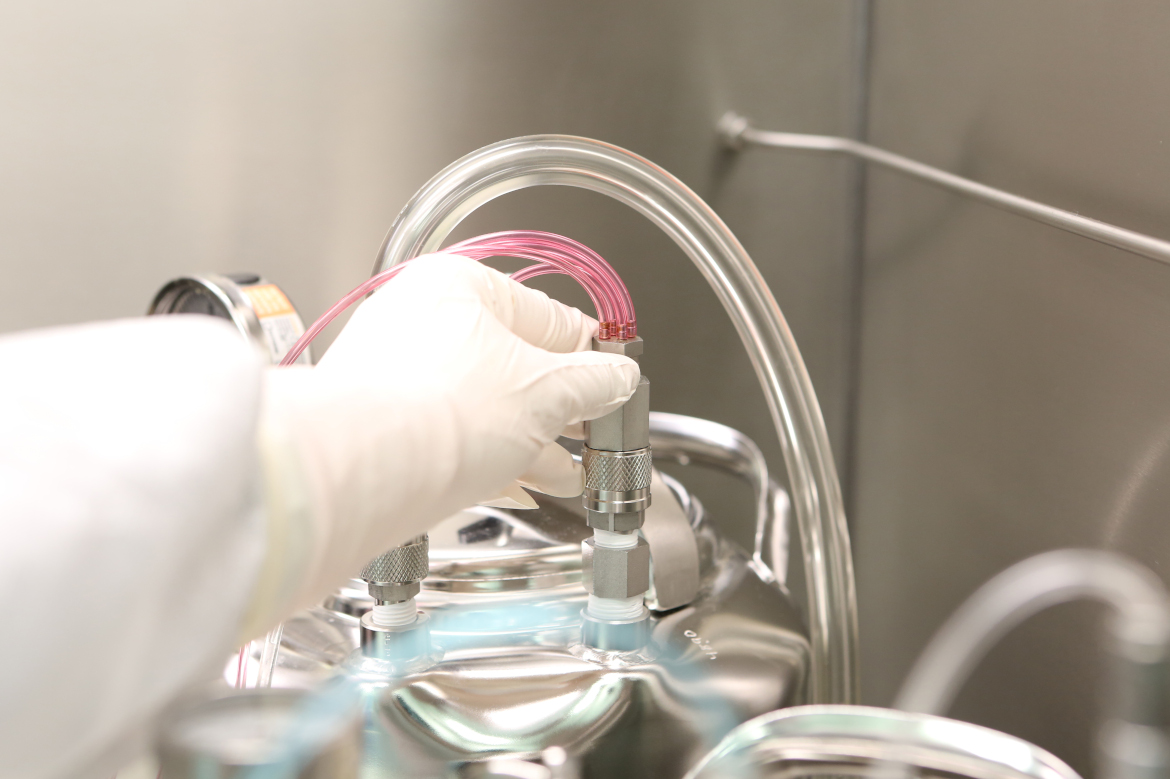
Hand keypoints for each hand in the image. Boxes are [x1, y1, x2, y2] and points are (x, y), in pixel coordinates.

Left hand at [250, 254, 638, 624]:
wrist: (362, 474)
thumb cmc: (439, 412)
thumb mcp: (547, 393)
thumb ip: (595, 383)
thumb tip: (618, 378)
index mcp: (459, 285)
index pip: (547, 316)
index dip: (590, 355)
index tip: (613, 382)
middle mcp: (418, 319)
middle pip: (511, 364)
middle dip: (558, 409)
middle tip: (589, 434)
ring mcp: (393, 373)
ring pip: (480, 405)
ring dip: (527, 441)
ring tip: (560, 473)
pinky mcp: (379, 424)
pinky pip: (448, 434)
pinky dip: (487, 457)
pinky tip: (517, 484)